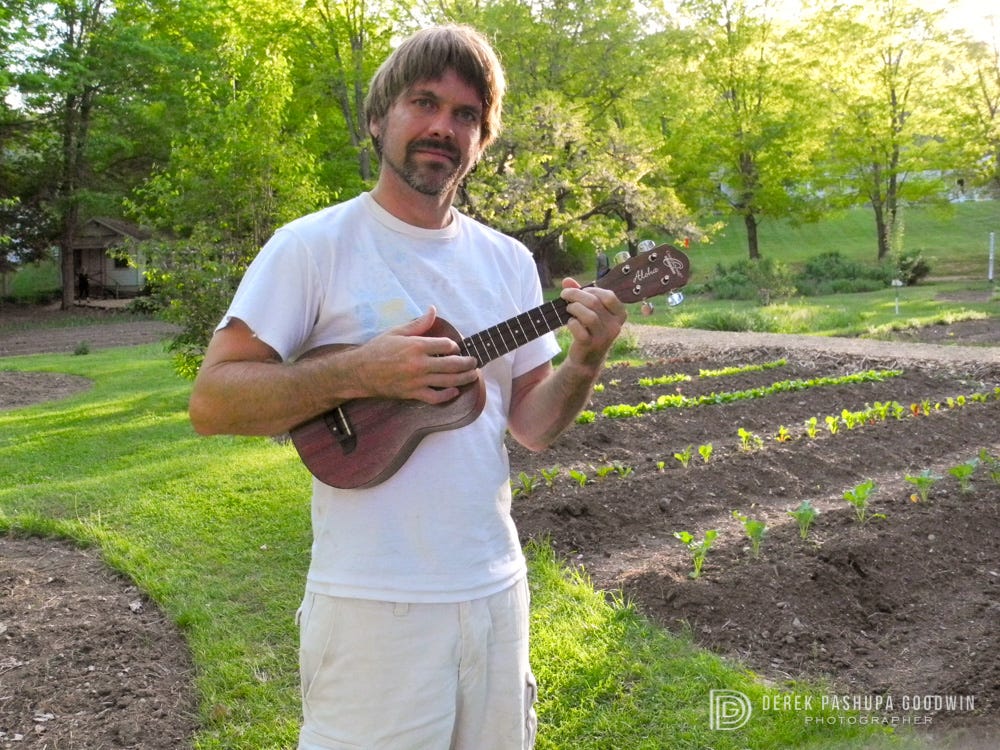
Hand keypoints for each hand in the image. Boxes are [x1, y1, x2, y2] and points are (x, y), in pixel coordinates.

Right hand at [350, 307, 479, 403]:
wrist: (360, 372)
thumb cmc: (378, 349)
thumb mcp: (397, 331)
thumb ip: (419, 323)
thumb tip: (433, 310)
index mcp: (416, 346)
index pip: (446, 345)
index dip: (455, 346)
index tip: (456, 347)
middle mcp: (419, 364)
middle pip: (452, 364)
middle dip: (468, 363)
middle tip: (475, 361)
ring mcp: (417, 380)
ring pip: (448, 381)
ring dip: (464, 378)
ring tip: (473, 375)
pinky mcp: (413, 394)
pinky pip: (435, 397)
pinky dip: (447, 395)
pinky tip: (454, 391)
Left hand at [559, 278, 626, 369]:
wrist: (587, 358)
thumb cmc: (589, 329)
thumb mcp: (589, 310)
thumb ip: (580, 294)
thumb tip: (567, 280)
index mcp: (619, 315)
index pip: (609, 296)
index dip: (592, 290)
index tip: (580, 291)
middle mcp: (615, 326)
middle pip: (595, 303)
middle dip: (576, 295)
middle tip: (565, 295)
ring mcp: (604, 337)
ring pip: (589, 316)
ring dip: (574, 308)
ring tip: (568, 309)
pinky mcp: (591, 345)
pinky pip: (580, 330)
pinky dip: (572, 323)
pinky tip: (570, 323)